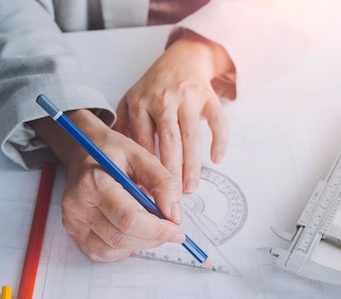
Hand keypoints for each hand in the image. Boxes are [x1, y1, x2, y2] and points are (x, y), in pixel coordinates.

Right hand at [31, 110, 185, 261]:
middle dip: (152, 238)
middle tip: (170, 229)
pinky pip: (101, 253)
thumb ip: (162, 182)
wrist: (83, 151)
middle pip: (121, 237)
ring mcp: (72, 221)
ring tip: (151, 228)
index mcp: (92, 182)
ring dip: (139, 244)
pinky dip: (123, 249)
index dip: (157, 229)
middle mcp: (77, 205)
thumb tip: (174, 215)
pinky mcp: (73, 232)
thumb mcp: (141, 156)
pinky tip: (132, 233)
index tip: (176, 229)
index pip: (128, 218)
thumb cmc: (110, 152)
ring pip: (112, 250)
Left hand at [114, 32, 232, 192]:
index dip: (146, 168)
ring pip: (191, 136)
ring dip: (192, 165)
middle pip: (168, 141)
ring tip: (190, 188)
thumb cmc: (153, 88)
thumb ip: (124, 130)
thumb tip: (121, 164)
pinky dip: (219, 140)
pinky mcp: (208, 96)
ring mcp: (187, 97)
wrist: (181, 59)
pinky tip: (216, 159)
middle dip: (171, 172)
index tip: (148, 190)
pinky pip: (217, 120)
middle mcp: (163, 100)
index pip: (143, 141)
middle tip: (172, 197)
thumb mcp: (130, 102)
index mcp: (140, 104)